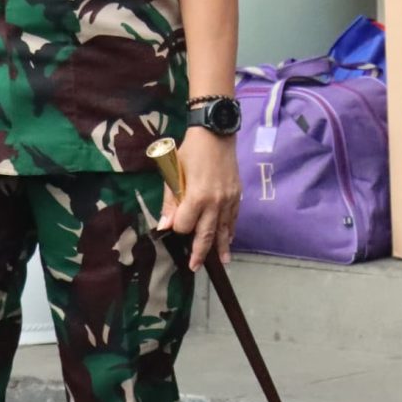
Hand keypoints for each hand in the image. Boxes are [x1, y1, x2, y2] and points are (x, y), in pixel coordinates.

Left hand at [159, 126, 241, 270]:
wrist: (216, 133)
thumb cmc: (190, 151)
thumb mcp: (173, 173)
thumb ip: (170, 201)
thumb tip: (165, 226)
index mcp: (197, 197)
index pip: (185, 225)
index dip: (177, 227)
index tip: (173, 224)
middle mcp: (215, 203)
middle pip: (206, 234)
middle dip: (200, 252)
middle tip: (195, 267)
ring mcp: (228, 200)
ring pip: (223, 229)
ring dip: (221, 247)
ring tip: (222, 262)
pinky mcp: (236, 195)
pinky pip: (234, 218)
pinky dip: (231, 230)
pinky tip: (229, 240)